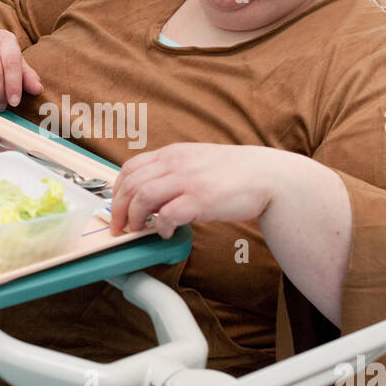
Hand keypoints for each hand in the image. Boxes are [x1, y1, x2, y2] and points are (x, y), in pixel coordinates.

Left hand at [110, 143, 281, 238]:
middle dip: (119, 209)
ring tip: (140, 230)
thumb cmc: (234, 173)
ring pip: (143, 197)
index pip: (131, 167)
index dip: (118, 190)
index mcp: (173, 153)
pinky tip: (167, 232)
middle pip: (131, 183)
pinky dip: (161, 226)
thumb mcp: (196, 162)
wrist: (267, 176)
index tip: (118, 207)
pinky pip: (168, 214)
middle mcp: (177, 163)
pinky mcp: (201, 199)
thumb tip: (150, 196)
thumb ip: (172, 173)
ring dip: (135, 218)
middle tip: (121, 227)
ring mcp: (188, 180)